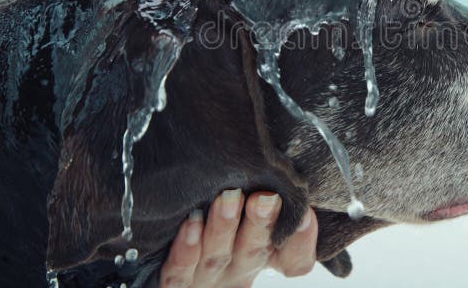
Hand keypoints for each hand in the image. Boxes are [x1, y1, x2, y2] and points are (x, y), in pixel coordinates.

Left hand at [159, 191, 317, 287]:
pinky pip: (180, 272)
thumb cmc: (221, 213)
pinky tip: (191, 223)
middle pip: (254, 253)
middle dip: (260, 224)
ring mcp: (206, 278)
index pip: (295, 260)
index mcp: (263, 253)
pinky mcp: (176, 280)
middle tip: (264, 198)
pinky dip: (187, 249)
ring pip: (217, 257)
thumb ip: (275, 191)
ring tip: (227, 198)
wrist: (162, 243)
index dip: (301, 240)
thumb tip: (299, 188)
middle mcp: (238, 269)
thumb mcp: (252, 201)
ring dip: (223, 228)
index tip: (305, 213)